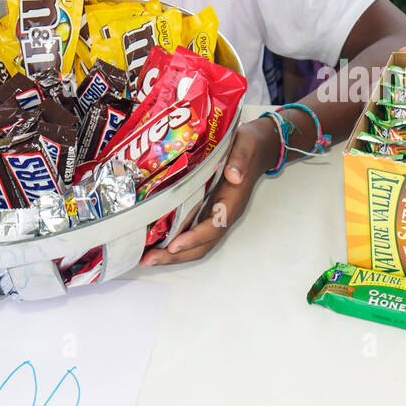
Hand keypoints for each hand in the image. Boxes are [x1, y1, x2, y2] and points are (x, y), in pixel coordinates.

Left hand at [138, 116, 279, 265]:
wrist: (257, 150)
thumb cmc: (248, 147)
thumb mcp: (245, 145)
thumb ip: (239, 160)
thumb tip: (234, 175)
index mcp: (233, 200)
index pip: (215, 225)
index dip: (195, 237)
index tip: (174, 245)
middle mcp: (225, 215)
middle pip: (203, 244)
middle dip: (177, 255)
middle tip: (149, 260)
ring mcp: (216, 217)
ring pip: (198, 245)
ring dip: (173, 255)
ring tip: (147, 259)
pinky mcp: (208, 214)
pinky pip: (193, 236)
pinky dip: (175, 245)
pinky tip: (156, 245)